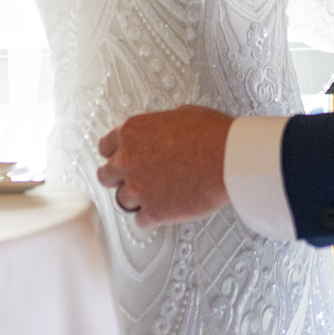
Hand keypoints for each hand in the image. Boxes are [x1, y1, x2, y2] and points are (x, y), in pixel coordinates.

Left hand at [96, 105, 232, 227]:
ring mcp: (137, 188)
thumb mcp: (181, 115)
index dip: (116, 154)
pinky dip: (153, 216)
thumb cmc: (212, 135)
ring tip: (156, 195)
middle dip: (120, 178)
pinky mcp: (152, 212)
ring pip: (122, 200)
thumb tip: (164, 131)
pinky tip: (166, 208)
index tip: (123, 159)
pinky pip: (141, 220)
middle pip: (106, 176)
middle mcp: (127, 160)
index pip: (105, 147)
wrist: (228, 159)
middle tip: (135, 179)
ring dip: (137, 198)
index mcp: (131, 132)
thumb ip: (160, 126)